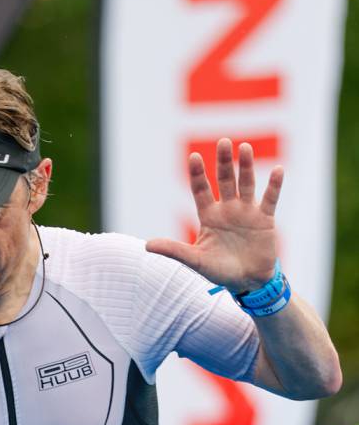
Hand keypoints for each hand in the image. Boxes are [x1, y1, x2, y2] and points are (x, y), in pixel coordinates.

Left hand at [146, 138, 282, 292]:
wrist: (247, 282)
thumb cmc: (219, 271)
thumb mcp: (196, 261)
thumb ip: (174, 251)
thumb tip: (147, 245)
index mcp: (209, 216)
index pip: (201, 190)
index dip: (198, 174)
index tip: (194, 157)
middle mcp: (228, 209)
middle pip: (225, 180)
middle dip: (224, 162)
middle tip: (223, 142)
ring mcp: (247, 211)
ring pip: (246, 184)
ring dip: (246, 166)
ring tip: (244, 148)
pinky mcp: (265, 219)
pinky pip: (270, 199)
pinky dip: (274, 185)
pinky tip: (278, 170)